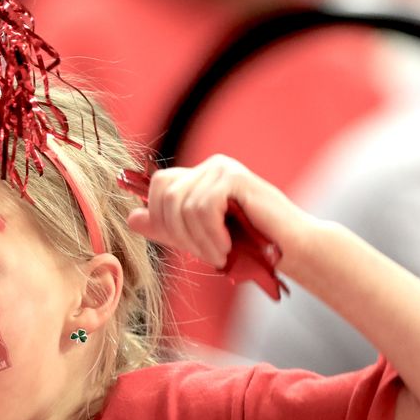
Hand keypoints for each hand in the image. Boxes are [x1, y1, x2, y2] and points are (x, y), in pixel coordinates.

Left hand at [126, 154, 312, 269]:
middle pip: (166, 196)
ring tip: (220, 253)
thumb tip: (130, 218)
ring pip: (184, 206)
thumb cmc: (247, 245)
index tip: (183, 243)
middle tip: (204, 253)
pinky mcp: (235, 177)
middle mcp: (209, 166)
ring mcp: (223, 168)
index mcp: (198, 177)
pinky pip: (203, 208)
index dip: (161, 216)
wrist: (289, 248)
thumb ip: (165, 228)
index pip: (158, 185)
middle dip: (178, 232)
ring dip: (198, 239)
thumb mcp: (196, 238)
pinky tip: (227, 246)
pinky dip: (211, 234)